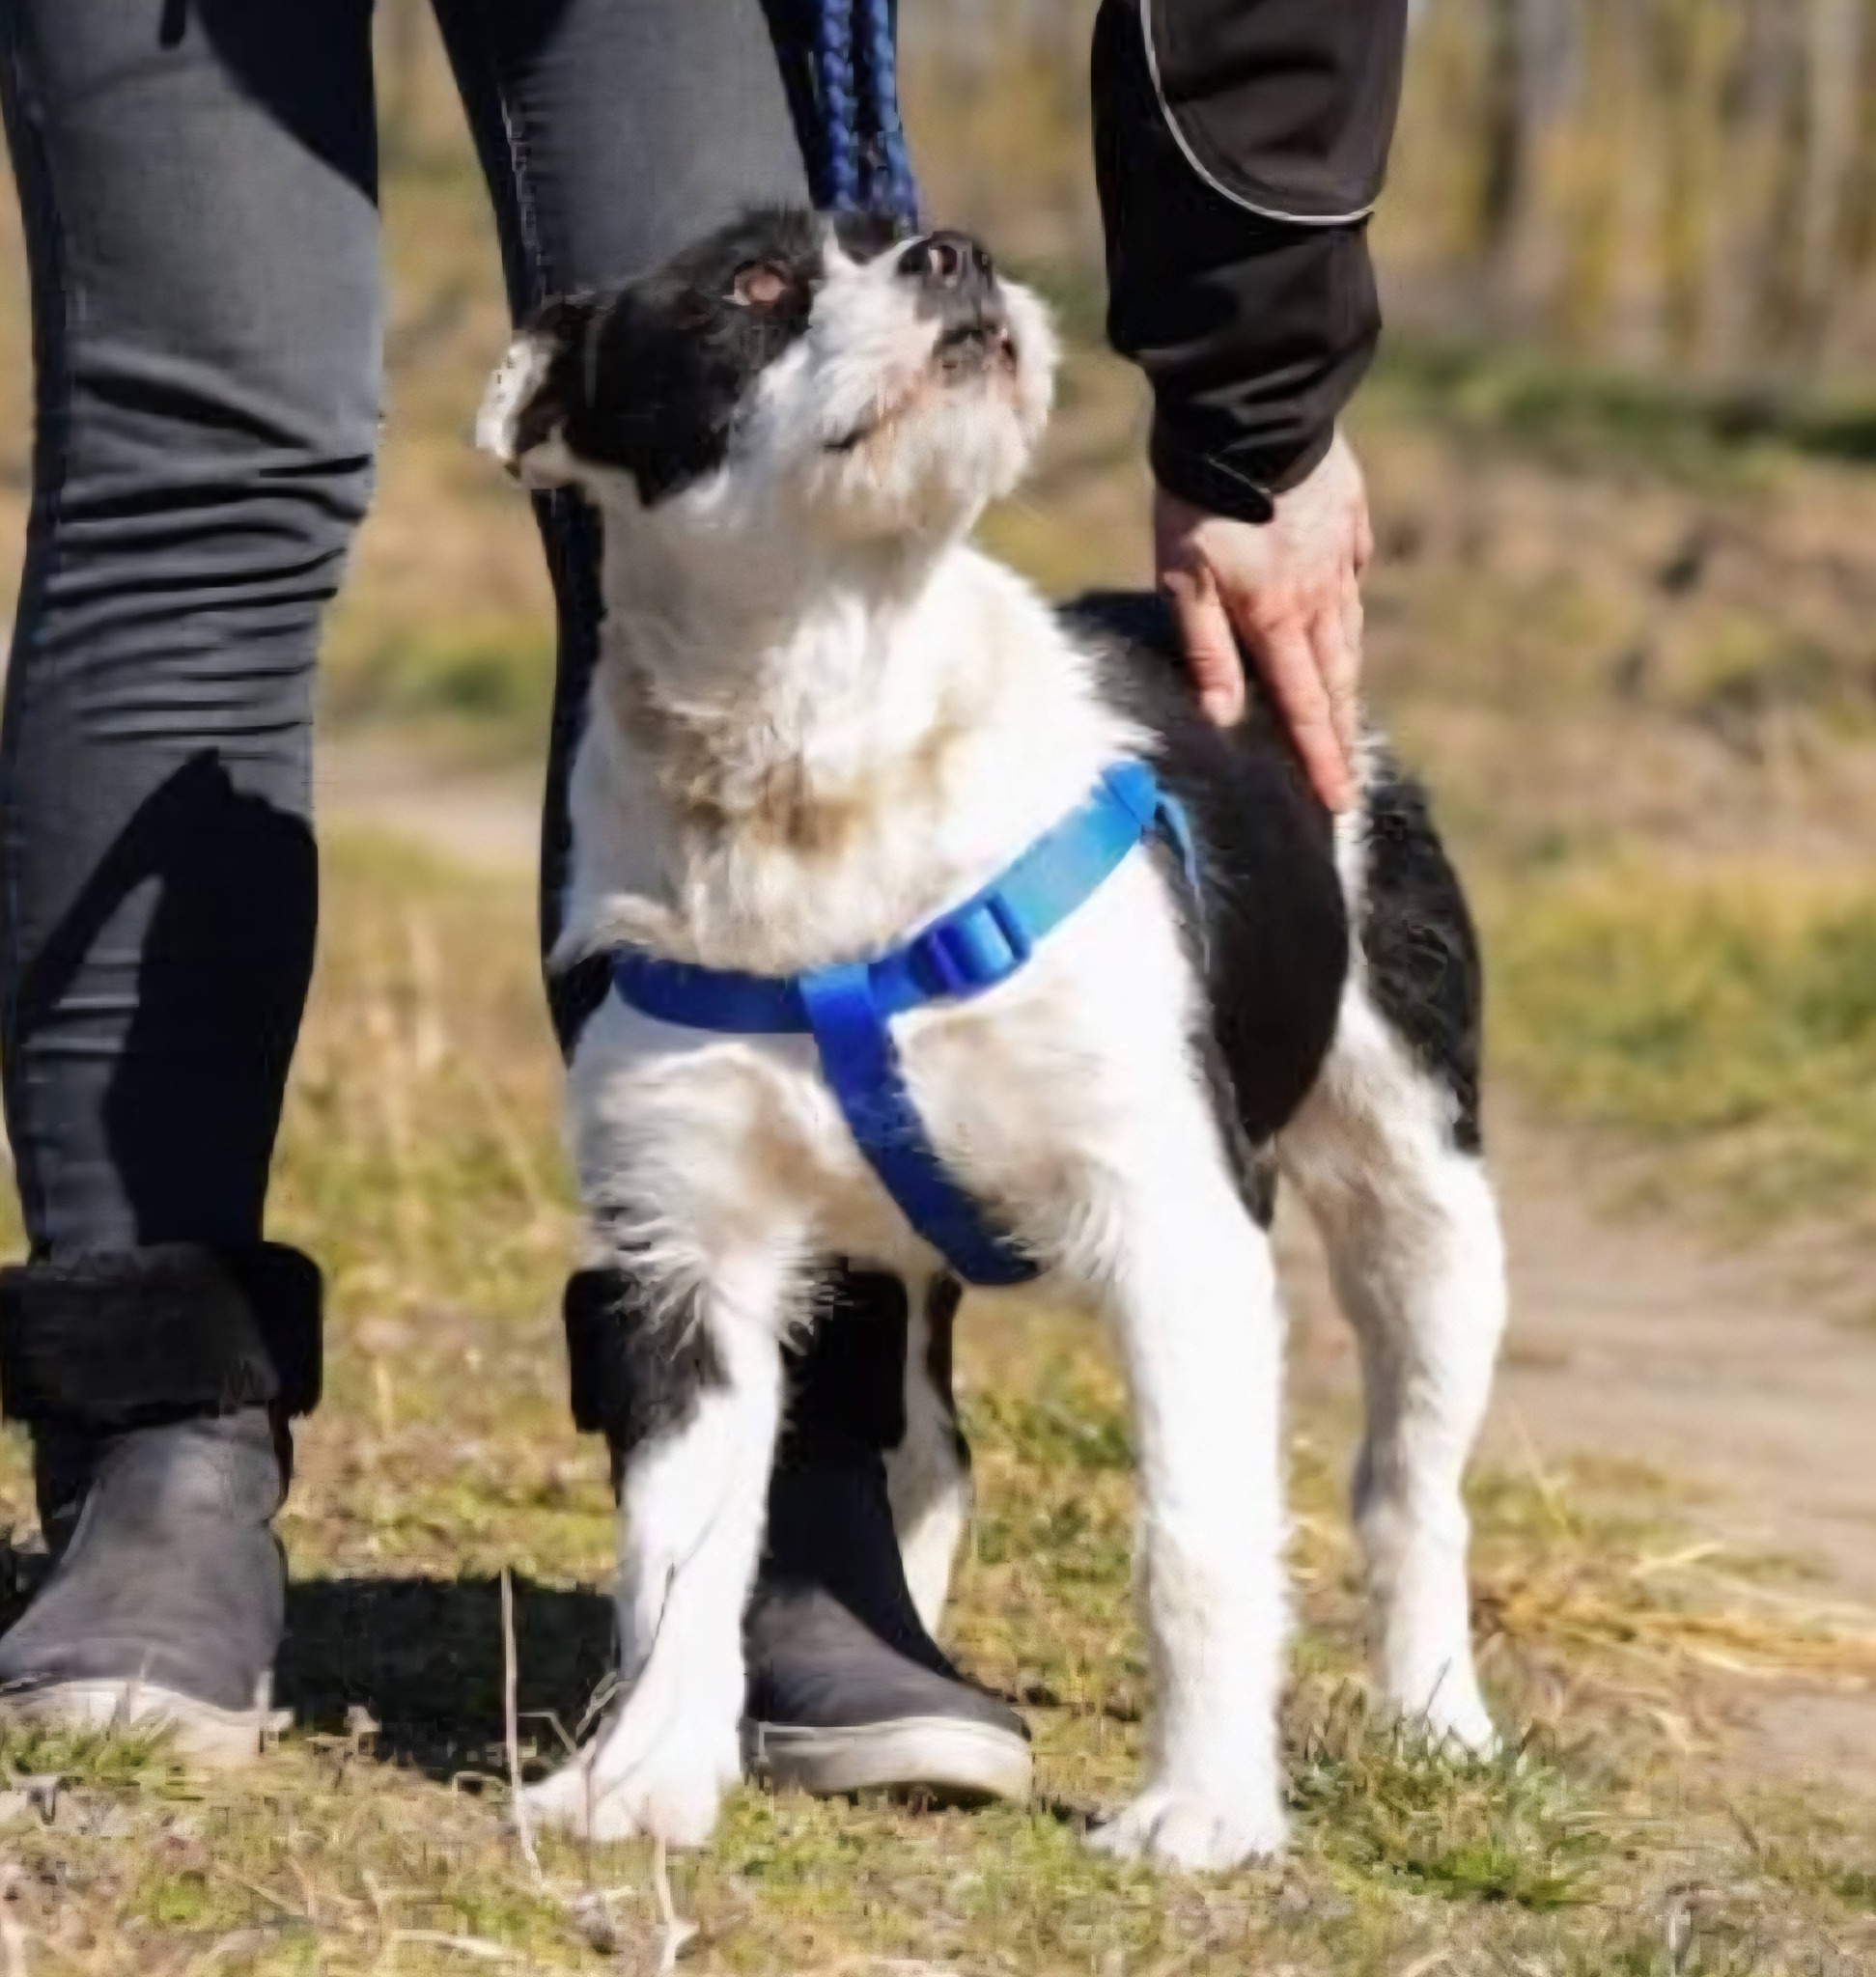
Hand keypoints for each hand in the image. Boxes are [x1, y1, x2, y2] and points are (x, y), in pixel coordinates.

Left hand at [1154, 430, 1372, 811]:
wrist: (1251, 410)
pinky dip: (1349, 604)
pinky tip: (1344, 611)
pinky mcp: (1349, 515)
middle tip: (1350, 774)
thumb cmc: (1201, 498)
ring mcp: (1341, 554)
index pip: (1303, 706)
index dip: (1321, 757)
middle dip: (1341, 730)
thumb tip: (1225, 717)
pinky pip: (1353, 573)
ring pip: (1349, 629)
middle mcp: (1320, 594)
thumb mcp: (1183, 580)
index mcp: (1278, 618)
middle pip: (1336, 676)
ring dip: (1347, 675)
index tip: (1339, 802)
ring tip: (1346, 707)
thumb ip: (1206, 651)